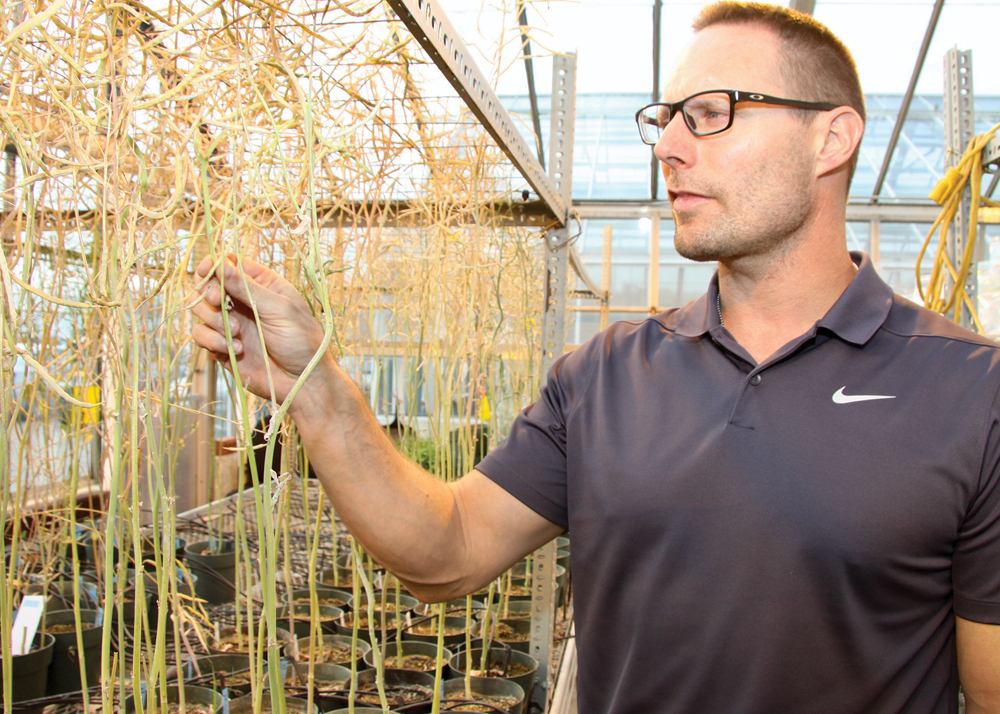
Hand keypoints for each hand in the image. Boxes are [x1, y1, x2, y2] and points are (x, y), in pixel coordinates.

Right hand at [190, 254, 330, 404]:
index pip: (229, 264)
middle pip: (208, 286)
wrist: (302, 382)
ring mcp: (232, 324)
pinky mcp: (222, 347)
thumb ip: (247, 287)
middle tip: (218, 302)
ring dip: (212, 319)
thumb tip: (220, 263)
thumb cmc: (301, 341)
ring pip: (201, 311)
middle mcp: (243, 302)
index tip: (207, 271)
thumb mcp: (279, 308)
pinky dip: (212, 340)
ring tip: (238, 333)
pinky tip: (236, 349)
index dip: (214, 265)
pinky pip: (201, 336)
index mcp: (261, 285)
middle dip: (209, 293)